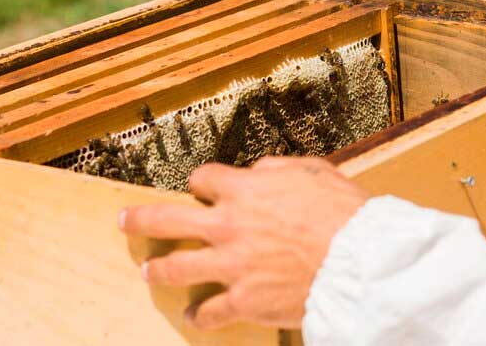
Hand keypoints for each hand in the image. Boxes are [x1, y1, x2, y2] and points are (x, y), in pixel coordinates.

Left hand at [118, 156, 368, 329]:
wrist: (360, 261)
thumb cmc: (343, 213)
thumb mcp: (312, 171)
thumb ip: (276, 168)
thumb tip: (256, 172)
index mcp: (244, 190)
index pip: (201, 179)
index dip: (200, 182)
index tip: (200, 187)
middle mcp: (227, 225)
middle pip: (167, 219)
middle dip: (141, 219)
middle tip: (126, 220)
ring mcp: (231, 265)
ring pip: (177, 267)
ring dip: (159, 269)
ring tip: (148, 271)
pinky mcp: (243, 300)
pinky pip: (210, 312)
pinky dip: (200, 316)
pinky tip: (193, 318)